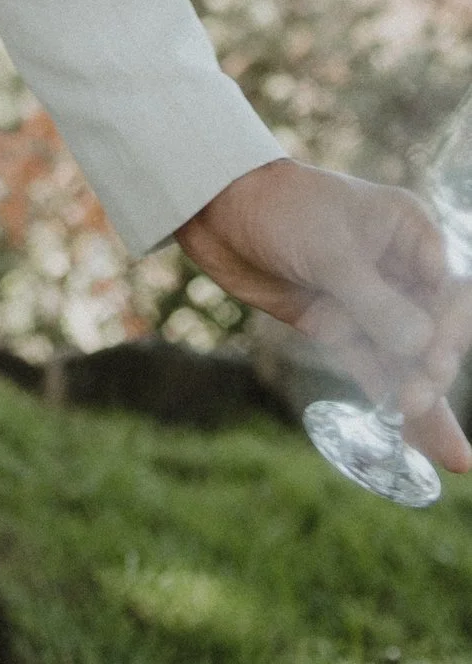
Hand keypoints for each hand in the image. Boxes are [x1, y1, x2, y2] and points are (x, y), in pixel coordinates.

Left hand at [179, 157, 471, 474]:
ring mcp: (370, 302)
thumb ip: (375, 301)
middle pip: (435, 330)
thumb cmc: (278, 208)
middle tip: (417, 396)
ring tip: (449, 455)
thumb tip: (422, 347)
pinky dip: (391, 402)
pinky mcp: (339, 327)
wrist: (215, 208)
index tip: (431, 356)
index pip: (451, 289)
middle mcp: (399, 269)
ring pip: (408, 359)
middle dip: (433, 367)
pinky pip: (375, 370)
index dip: (449, 328)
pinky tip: (419, 443)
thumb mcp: (328, 250)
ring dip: (424, 400)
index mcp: (410, 232)